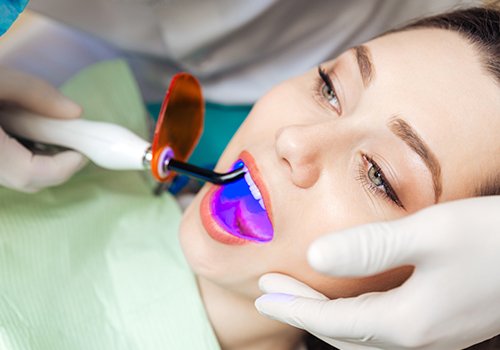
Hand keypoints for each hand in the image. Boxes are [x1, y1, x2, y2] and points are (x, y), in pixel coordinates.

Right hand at [0, 67, 85, 191]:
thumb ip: (34, 92)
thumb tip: (75, 112)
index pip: (28, 174)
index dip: (62, 167)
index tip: (82, 151)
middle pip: (26, 179)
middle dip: (57, 164)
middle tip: (74, 141)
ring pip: (15, 175)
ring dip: (39, 159)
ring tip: (49, 130)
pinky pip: (6, 166)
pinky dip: (22, 153)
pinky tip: (26, 129)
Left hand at [255, 196, 499, 349]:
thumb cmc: (491, 239)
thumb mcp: (427, 235)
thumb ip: (369, 247)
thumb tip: (315, 255)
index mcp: (406, 323)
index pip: (331, 322)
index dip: (293, 307)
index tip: (262, 295)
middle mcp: (417, 339)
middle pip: (342, 332)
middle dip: (302, 311)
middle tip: (269, 292)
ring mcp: (431, 336)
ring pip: (361, 334)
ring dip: (325, 315)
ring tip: (297, 295)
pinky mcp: (440, 324)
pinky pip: (382, 329)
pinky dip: (352, 316)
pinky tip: (347, 299)